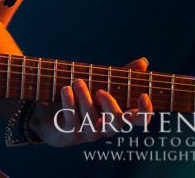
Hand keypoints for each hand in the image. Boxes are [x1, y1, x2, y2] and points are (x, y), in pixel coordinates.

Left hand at [28, 57, 153, 146]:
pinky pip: (71, 119)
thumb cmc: (82, 99)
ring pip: (91, 119)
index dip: (144, 111)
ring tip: (77, 81)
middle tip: (99, 90)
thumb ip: (124, 75)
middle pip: (116, 123)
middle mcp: (104, 129)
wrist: (50, 114)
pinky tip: (66, 89)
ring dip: (84, 97)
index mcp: (116, 117)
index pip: (138, 120)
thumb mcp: (103, 84)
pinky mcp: (67, 133)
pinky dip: (69, 101)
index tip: (142, 95)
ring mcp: (86, 133)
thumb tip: (144, 61)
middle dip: (109, 104)